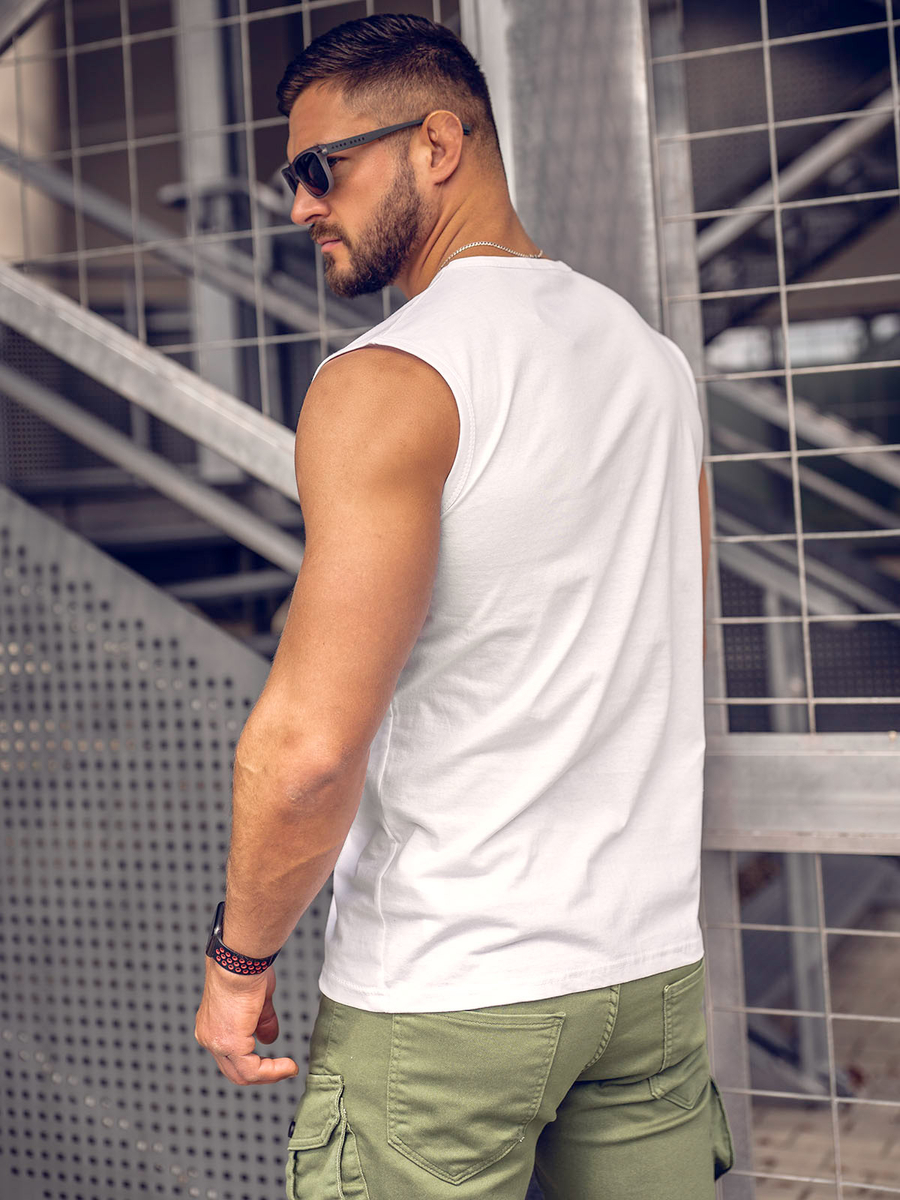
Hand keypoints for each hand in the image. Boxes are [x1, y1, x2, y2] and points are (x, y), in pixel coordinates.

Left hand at [195, 959, 299, 1084]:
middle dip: (262, 1074)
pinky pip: (251, 1069)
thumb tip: (269, 1038)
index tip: (277, 1062)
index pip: (231, 1055)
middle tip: (284, 1070)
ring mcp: (216, 1043)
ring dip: (269, 1075)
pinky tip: (287, 1066)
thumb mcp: (256, 1000)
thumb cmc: (246, 968)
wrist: (239, 959)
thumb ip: (261, 1021)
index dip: (255, 1061)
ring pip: (242, 1074)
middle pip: (234, 1070)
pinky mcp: (229, 1044)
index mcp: (212, 1025)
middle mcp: (209, 1037)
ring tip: (289, 1069)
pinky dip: (272, 1072)